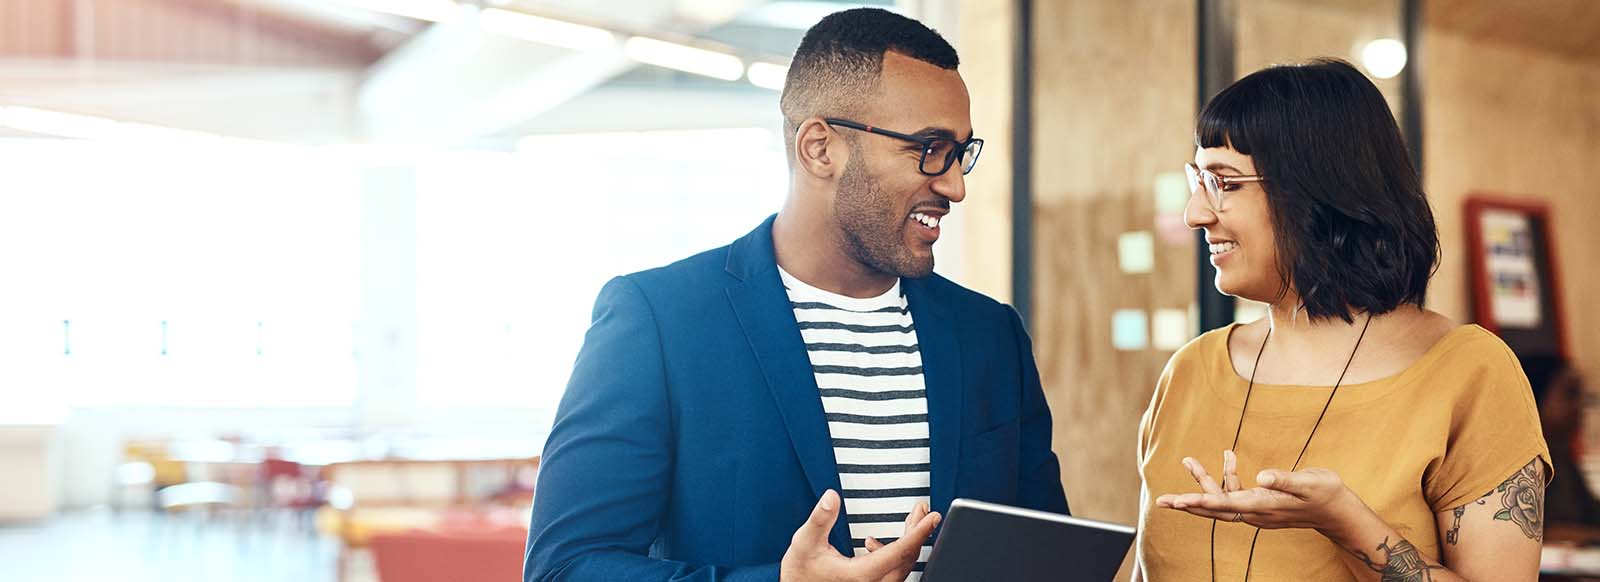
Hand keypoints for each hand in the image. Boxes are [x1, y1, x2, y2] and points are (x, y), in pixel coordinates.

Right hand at [780, 490, 941, 581]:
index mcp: (861, 575)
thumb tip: (831, 497)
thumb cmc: (799, 573)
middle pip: (907, 557)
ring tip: (909, 518)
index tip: (932, 516)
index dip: (919, 531)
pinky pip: (891, 571)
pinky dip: (892, 552)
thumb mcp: (804, 542)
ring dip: (907, 540)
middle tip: (921, 508)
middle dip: (917, 530)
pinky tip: (872, 542)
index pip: (899, 551)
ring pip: (902, 565)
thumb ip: (820, 518)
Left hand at [1154, 452, 1363, 532]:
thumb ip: (1285, 478)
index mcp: (1264, 505)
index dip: (1200, 502)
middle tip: (1162, 501)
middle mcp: (1256, 512)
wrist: (1337, 510)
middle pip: (1214, 508)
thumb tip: (1262, 476)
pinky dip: (1227, 475)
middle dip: (1188, 502)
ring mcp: (1257, 510)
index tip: (1178, 502)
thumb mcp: (1310, 482)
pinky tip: (1228, 456)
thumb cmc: (1326, 494)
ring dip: (1205, 480)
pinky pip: (1235, 493)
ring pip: (1222, 498)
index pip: (1225, 505)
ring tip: (1188, 460)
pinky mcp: (1260, 504)